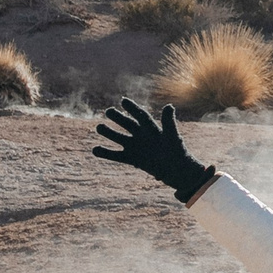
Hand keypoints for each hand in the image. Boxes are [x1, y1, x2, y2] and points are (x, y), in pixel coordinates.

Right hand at [92, 100, 214, 201]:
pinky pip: (116, 155)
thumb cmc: (177, 152)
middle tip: (109, 111)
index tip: (123, 101)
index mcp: (152, 128)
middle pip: (126, 123)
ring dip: (108, 132)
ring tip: (99, 127)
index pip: (140, 115)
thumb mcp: (172, 136)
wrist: (177, 171)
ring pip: (118, 137)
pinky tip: (95, 150)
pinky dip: (106, 153)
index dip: (132, 108)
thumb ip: (168, 122)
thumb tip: (169, 106)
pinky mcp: (131, 158)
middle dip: (118, 117)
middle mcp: (141, 135)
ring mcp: (135, 146)